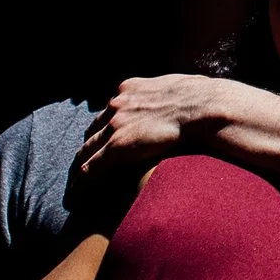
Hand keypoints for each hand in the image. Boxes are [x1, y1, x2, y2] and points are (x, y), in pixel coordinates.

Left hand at [75, 74, 228, 176]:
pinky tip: (77, 193)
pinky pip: (93, 166)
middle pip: (93, 129)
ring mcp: (116, 125)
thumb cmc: (203, 99)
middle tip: (84, 162)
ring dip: (80, 165)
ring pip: (87, 149)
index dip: (105, 127)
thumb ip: (171, 94)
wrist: (205, 107)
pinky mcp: (118, 145)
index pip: (109, 110)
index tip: (104, 139)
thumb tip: (184, 99)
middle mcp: (118, 104)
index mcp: (131, 88)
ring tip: (75, 182)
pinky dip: (82, 181)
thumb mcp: (179, 87)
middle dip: (89, 146)